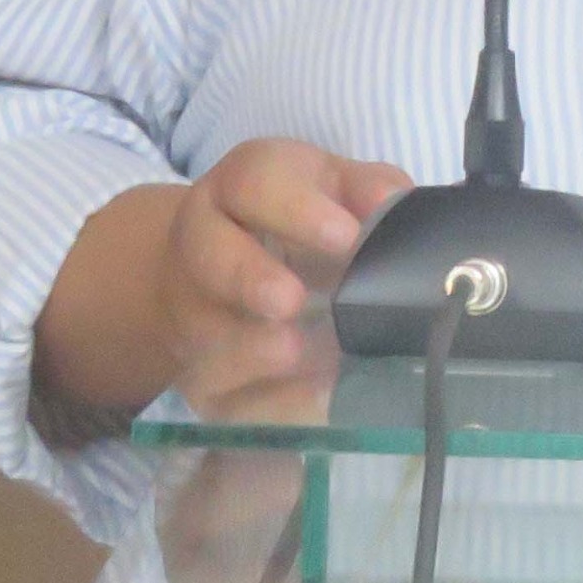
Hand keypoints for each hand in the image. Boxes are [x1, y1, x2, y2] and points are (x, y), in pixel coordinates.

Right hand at [35, 137, 412, 417]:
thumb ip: (366, 189)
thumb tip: (390, 203)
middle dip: (247, 277)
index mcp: (239, 188)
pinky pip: (225, 395)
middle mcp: (202, 244)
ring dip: (251, 348)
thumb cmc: (300, 224)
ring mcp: (193, 313)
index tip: (345, 234)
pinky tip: (315, 395)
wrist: (228, 276)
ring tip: (298, 351)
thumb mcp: (333, 191)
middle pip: (208, 254)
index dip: (295, 208)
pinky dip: (271, 399)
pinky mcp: (203, 376)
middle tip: (291, 300)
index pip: (253, 183)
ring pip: (205, 332)